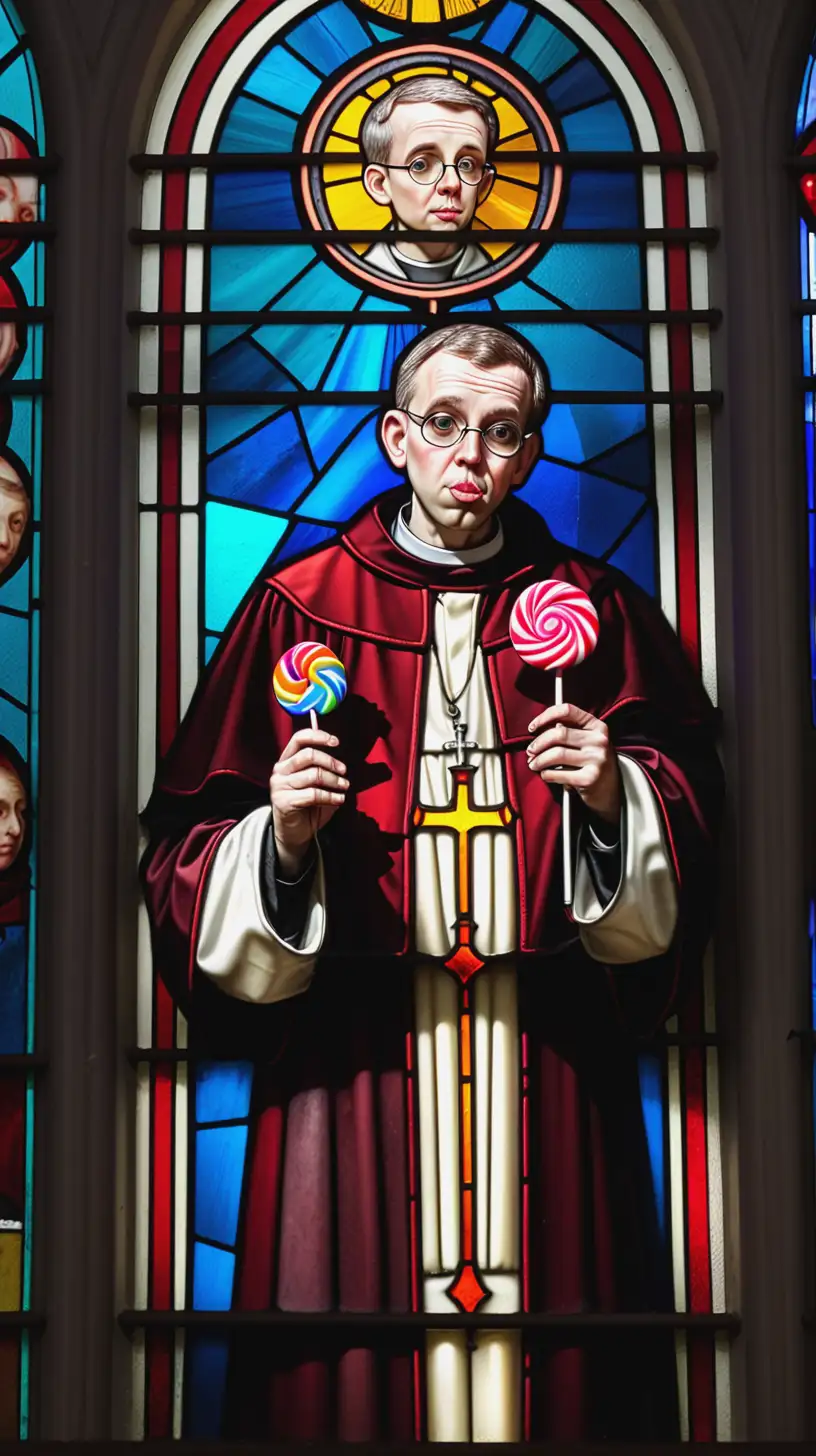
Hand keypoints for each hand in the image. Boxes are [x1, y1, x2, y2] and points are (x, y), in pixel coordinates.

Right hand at [269, 728, 348, 876]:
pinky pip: (313, 794)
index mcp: (287, 760)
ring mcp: (279, 786)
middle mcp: (280, 770)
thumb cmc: (308, 806)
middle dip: (331, 762)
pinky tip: (339, 800)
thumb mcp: (316, 784)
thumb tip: (341, 762)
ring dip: (334, 781)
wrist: (294, 833)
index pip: (299, 738)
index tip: (336, 742)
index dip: (318, 736)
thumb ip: (323, 769)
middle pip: (309, 755)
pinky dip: (331, 796)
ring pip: (314, 775)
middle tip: (344, 772)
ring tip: (344, 788)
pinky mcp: (283, 801)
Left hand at [526, 702, 620, 823]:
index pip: (567, 710)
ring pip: (556, 754)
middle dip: (538, 743)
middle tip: (530, 751)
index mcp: (597, 726)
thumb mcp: (588, 742)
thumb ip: (569, 731)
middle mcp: (599, 741)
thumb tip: (541, 730)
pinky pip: (558, 773)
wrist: (610, 790)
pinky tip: (545, 774)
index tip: (532, 727)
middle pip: (558, 733)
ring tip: (533, 764)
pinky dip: (546, 774)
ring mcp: (596, 760)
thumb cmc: (593, 762)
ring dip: (538, 760)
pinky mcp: (590, 779)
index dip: (545, 716)